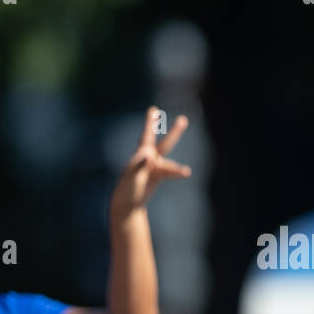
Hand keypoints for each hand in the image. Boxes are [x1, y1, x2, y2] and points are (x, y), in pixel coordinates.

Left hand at [108, 106, 191, 220]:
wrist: (127, 203)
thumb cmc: (127, 188)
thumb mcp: (132, 176)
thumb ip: (139, 165)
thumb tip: (149, 155)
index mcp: (141, 154)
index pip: (147, 135)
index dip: (150, 122)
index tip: (153, 110)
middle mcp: (150, 158)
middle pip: (165, 144)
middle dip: (174, 133)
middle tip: (183, 120)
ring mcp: (155, 167)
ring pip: (170, 164)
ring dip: (178, 168)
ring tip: (186, 172)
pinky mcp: (159, 176)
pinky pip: (171, 173)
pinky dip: (178, 173)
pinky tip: (186, 172)